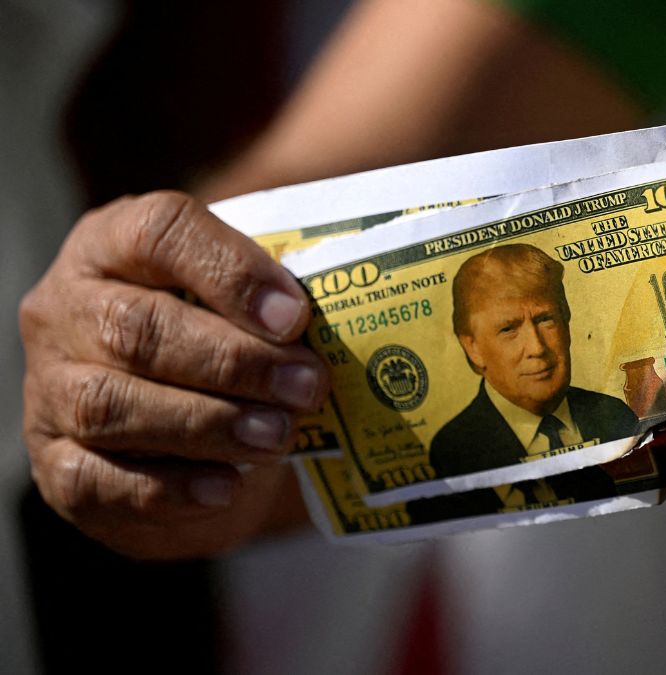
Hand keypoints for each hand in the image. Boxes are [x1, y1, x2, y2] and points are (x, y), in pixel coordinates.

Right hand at [19, 192, 327, 558]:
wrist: (178, 434)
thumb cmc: (222, 342)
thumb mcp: (242, 302)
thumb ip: (277, 296)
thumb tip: (350, 317)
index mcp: (113, 244)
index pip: (158, 231)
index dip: (230, 271)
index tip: (297, 316)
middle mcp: (65, 309)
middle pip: (137, 327)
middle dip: (235, 361)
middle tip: (309, 386)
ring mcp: (48, 389)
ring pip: (111, 406)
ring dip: (209, 424)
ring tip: (280, 436)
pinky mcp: (55, 465)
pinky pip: (99, 480)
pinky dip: (170, 487)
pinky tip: (227, 486)